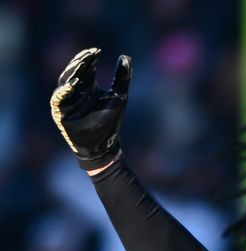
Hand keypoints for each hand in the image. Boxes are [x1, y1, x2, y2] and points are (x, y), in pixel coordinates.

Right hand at [50, 48, 130, 169]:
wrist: (105, 145)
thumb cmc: (111, 121)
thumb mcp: (119, 96)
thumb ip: (121, 77)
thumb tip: (126, 56)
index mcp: (87, 85)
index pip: (86, 67)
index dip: (90, 58)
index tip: (97, 50)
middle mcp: (75, 91)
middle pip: (74, 72)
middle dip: (80, 62)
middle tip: (88, 54)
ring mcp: (66, 101)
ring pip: (64, 82)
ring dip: (72, 73)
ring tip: (81, 65)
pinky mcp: (60, 112)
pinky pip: (59, 99)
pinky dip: (64, 91)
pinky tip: (73, 84)